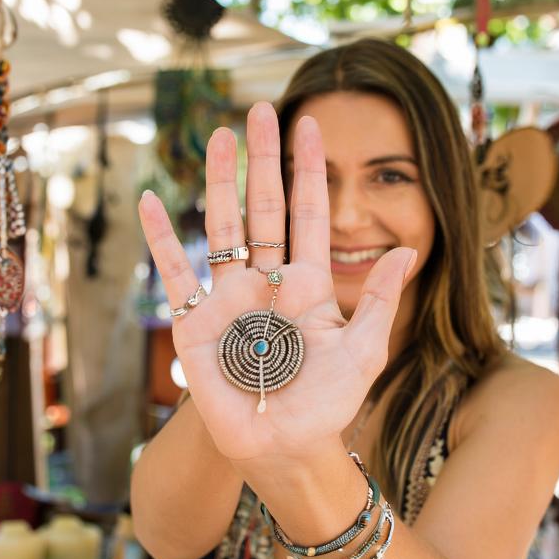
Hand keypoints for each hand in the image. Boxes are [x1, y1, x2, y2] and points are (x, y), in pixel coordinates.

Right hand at [138, 102, 415, 467]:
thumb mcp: (364, 350)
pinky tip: (151, 200)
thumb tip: (407, 252)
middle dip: (263, 159)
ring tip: (218, 137)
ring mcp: (230, 298)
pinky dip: (162, 238)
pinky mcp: (196, 322)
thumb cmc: (327, 405)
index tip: (308, 124)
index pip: (309, 214)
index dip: (309, 171)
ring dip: (219, 181)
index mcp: (309, 284)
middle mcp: (267, 282)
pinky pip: (176, 272)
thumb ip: (381, 300)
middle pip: (263, 208)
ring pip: (223, 227)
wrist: (284, 448)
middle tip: (259, 110)